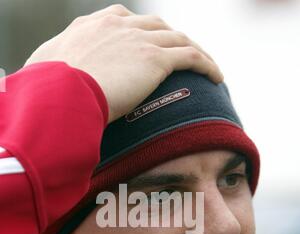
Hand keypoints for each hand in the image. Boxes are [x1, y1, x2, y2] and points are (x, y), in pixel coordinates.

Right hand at [24, 4, 222, 123]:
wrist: (62, 94)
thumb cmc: (47, 90)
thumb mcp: (45, 70)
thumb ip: (54, 66)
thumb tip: (47, 77)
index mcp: (93, 25)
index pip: (124, 20)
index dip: (140, 32)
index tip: (146, 45)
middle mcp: (119, 26)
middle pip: (156, 26)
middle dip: (170, 39)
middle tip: (179, 56)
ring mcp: (139, 39)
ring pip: (178, 39)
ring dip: (194, 51)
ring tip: (206, 67)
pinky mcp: (156, 58)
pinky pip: (192, 56)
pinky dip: (207, 64)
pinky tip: (216, 77)